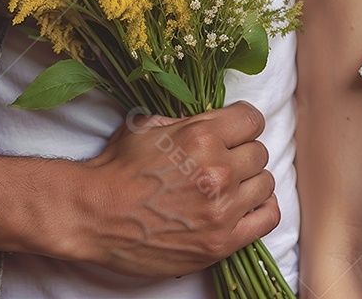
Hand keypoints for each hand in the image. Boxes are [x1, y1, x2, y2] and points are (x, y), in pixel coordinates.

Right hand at [57, 101, 278, 277]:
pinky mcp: (220, 242)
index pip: (252, 119)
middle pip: (259, 151)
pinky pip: (267, 218)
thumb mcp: (150, 125)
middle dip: (242, 153)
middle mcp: (217, 170)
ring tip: (230, 185)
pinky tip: (245, 206)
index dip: (243, 124)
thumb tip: (214, 120)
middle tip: (223, 161)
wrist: (94, 215)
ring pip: (265, 182)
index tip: (235, 132)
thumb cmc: (117, 168)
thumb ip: (189, 120)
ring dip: (250, 182)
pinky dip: (261, 209)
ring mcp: (221, 209)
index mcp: (202, 136)